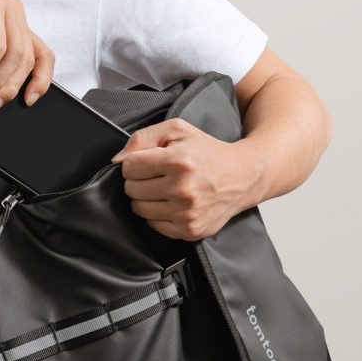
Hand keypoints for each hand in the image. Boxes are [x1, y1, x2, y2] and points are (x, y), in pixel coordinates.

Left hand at [110, 121, 268, 240]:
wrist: (243, 176)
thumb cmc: (208, 152)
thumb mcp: (177, 130)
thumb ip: (143, 138)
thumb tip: (118, 159)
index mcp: (179, 161)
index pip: (129, 166)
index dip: (135, 162)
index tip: (148, 161)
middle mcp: (183, 189)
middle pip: (131, 189)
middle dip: (139, 180)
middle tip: (159, 175)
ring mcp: (186, 213)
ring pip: (139, 209)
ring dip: (147, 198)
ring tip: (165, 188)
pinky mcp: (189, 230)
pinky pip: (153, 225)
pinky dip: (158, 214)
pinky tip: (173, 202)